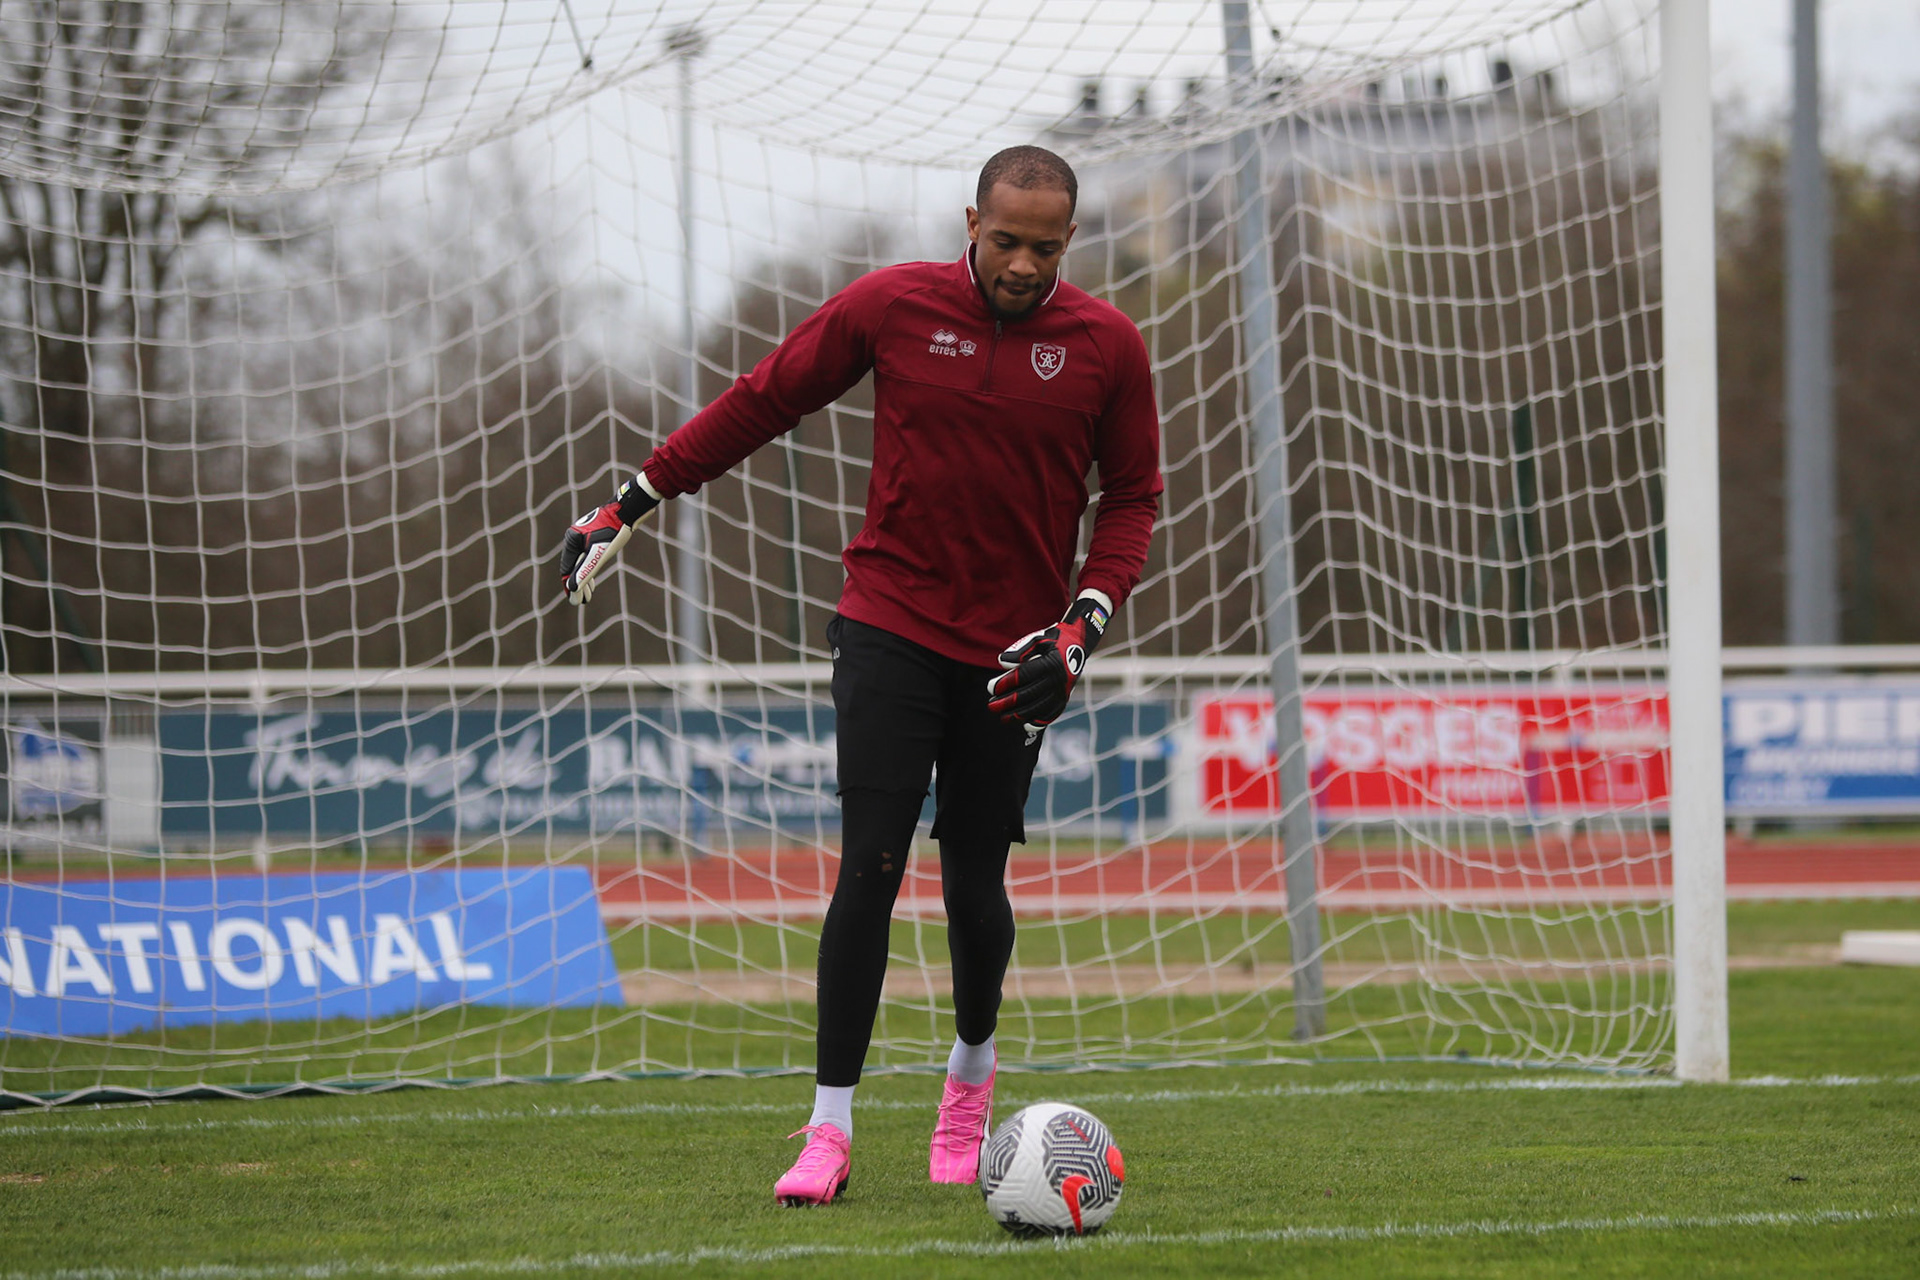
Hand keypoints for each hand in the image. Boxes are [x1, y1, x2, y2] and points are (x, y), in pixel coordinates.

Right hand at [558, 473, 659, 604]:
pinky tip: (594, 574)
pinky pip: (589, 555)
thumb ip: (585, 572)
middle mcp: (575, 537)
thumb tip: (572, 589)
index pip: (567, 569)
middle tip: (584, 601)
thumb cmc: (613, 531)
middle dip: (579, 584)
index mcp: (571, 540)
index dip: (570, 586)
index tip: (574, 601)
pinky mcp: (595, 534)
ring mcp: (585, 535)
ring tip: (589, 593)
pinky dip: (591, 567)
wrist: (628, 509)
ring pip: (582, 561)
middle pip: (574, 566)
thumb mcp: (598, 556)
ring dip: (585, 577)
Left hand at [985, 594, 1110, 727]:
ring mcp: (1061, 691)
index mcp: (1049, 663)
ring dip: (1019, 715)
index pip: (1023, 676)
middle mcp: (1056, 679)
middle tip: (991, 706)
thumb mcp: (1037, 639)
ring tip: (1003, 718)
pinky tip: (1025, 725)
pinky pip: (1051, 714)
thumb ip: (1020, 650)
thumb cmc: (1052, 641)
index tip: (991, 688)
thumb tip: (1002, 663)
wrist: (1078, 644)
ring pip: (1038, 707)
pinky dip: (1039, 721)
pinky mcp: (1064, 699)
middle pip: (1028, 694)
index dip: (1005, 683)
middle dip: (1007, 702)